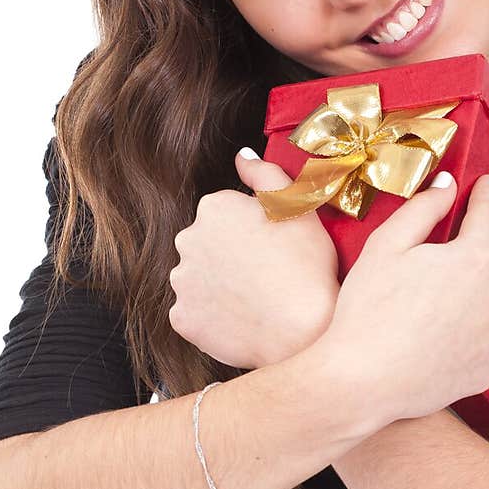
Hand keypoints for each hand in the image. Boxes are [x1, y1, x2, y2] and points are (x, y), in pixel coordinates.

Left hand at [168, 149, 339, 369]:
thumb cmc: (306, 267)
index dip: (254, 230)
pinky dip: (214, 316)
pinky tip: (242, 318)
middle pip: (209, 244)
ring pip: (200, 278)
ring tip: (256, 298)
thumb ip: (265, 173)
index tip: (274, 246)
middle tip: (267, 273)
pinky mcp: (182, 318)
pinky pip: (196, 313)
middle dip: (230, 255)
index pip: (228, 213)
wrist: (303, 332)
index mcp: (214, 208)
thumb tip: (241, 156)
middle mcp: (187, 240)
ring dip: (220, 285)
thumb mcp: (297, 206)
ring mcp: (182, 281)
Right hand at [321, 172, 488, 426]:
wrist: (363, 381)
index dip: (487, 196)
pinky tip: (472, 319)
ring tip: (484, 270)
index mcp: (475, 260)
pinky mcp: (488, 367)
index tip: (487, 184)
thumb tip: (448, 185)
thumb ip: (423, 209)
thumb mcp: (387, 245)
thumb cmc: (368, 311)